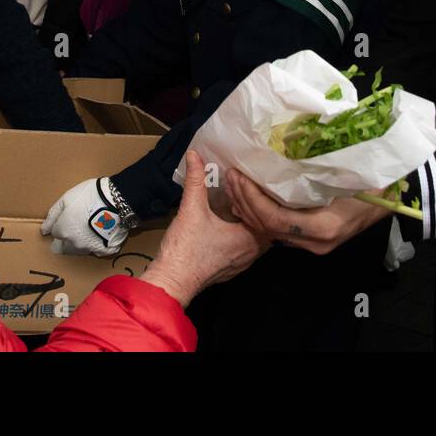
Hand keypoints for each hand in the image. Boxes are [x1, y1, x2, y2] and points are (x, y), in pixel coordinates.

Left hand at [41, 176, 129, 256]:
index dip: (61, 224)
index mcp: (63, 232)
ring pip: (81, 249)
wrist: (116, 199)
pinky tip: (102, 232)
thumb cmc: (90, 195)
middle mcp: (74, 244)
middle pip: (66, 246)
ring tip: (91, 226)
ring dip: (82, 241)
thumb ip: (52, 216)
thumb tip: (44, 230)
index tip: (69, 216)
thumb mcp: (66, 199)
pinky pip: (98, 251)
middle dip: (69, 237)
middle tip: (79, 223)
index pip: (56, 234)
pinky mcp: (106, 251)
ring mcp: (91, 249)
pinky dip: (98, 244)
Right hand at [140, 151, 268, 307]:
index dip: (253, 195)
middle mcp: (251, 254)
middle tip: (240, 188)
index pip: (263, 212)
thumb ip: (195, 180)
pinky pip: (242, 248)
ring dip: (244, 220)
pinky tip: (224, 221)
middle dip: (250, 206)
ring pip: (252, 237)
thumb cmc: (185, 249)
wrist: (172, 281)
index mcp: (249, 239)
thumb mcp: (191, 209)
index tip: (243, 181)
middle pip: (260, 224)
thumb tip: (194, 154)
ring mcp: (241, 264)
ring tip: (233, 201)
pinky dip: (237, 233)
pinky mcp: (230, 270)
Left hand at [222, 167, 387, 254]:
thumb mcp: (347, 174)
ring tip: (234, 184)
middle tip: (230, 176)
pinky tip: (248, 198)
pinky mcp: (310, 240)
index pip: (273, 219)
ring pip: (269, 231)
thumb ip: (316, 170)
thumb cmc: (372, 184)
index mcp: (321, 227)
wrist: (392, 201)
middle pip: (266, 227)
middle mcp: (313, 242)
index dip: (252, 198)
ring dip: (248, 208)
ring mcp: (312, 245)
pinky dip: (259, 214)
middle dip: (244, 201)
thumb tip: (283, 147)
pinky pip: (277, 231)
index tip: (239, 176)